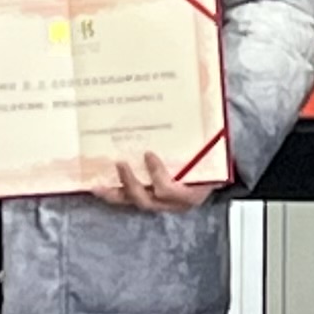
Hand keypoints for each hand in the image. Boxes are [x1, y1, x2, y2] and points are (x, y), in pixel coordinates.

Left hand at [93, 151, 219, 215]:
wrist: (216, 175)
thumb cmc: (213, 161)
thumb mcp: (214, 152)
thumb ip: (204, 141)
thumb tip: (195, 110)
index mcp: (192, 192)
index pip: (170, 190)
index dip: (157, 175)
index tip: (149, 154)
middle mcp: (175, 203)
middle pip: (148, 201)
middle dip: (130, 184)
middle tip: (119, 163)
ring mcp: (162, 203)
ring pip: (135, 203)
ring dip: (115, 194)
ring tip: (97, 185)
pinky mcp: (151, 199)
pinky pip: (131, 200)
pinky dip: (115, 193)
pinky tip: (99, 185)